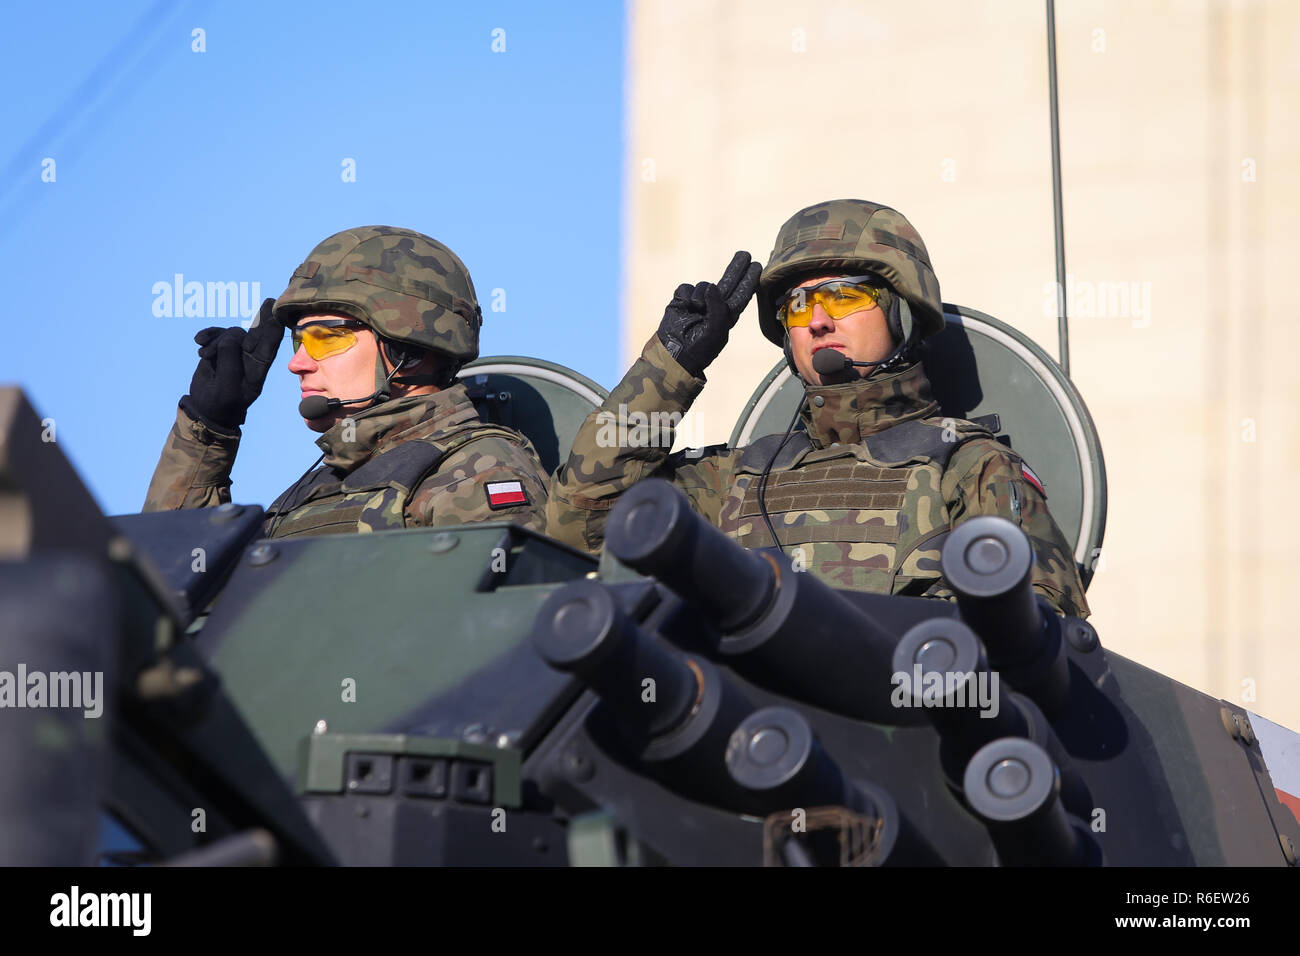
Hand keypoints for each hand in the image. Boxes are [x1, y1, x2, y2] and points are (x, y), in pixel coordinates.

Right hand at [181, 298, 284, 429]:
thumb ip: (229, 360)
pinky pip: (217, 334)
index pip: (269, 347)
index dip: (273, 330)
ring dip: (216, 339)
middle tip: (268, 302)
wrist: (206, 408)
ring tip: (204, 353)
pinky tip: (198, 341)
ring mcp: (235, 353)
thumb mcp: (226, 386)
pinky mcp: (220, 349)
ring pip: (231, 334)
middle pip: (257, 334)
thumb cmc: (221, 402)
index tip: (277, 314)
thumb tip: (232, 335)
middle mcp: (250, 359)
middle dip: (263, 318)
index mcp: (257, 370)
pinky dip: (208, 335)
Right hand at [656, 250, 761, 376]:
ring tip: (696, 309)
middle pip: (729, 282)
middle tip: (745, 254)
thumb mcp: (716, 330)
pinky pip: (686, 288)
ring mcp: (698, 302)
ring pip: (704, 285)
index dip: (750, 280)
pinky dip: (686, 295)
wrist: (674, 353)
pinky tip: (685, 307)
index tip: (758, 265)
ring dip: (700, 295)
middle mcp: (715, 306)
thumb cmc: (699, 347)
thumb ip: (718, 307)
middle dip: (737, 268)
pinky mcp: (682, 300)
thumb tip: (710, 286)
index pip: (742, 294)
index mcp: (728, 315)